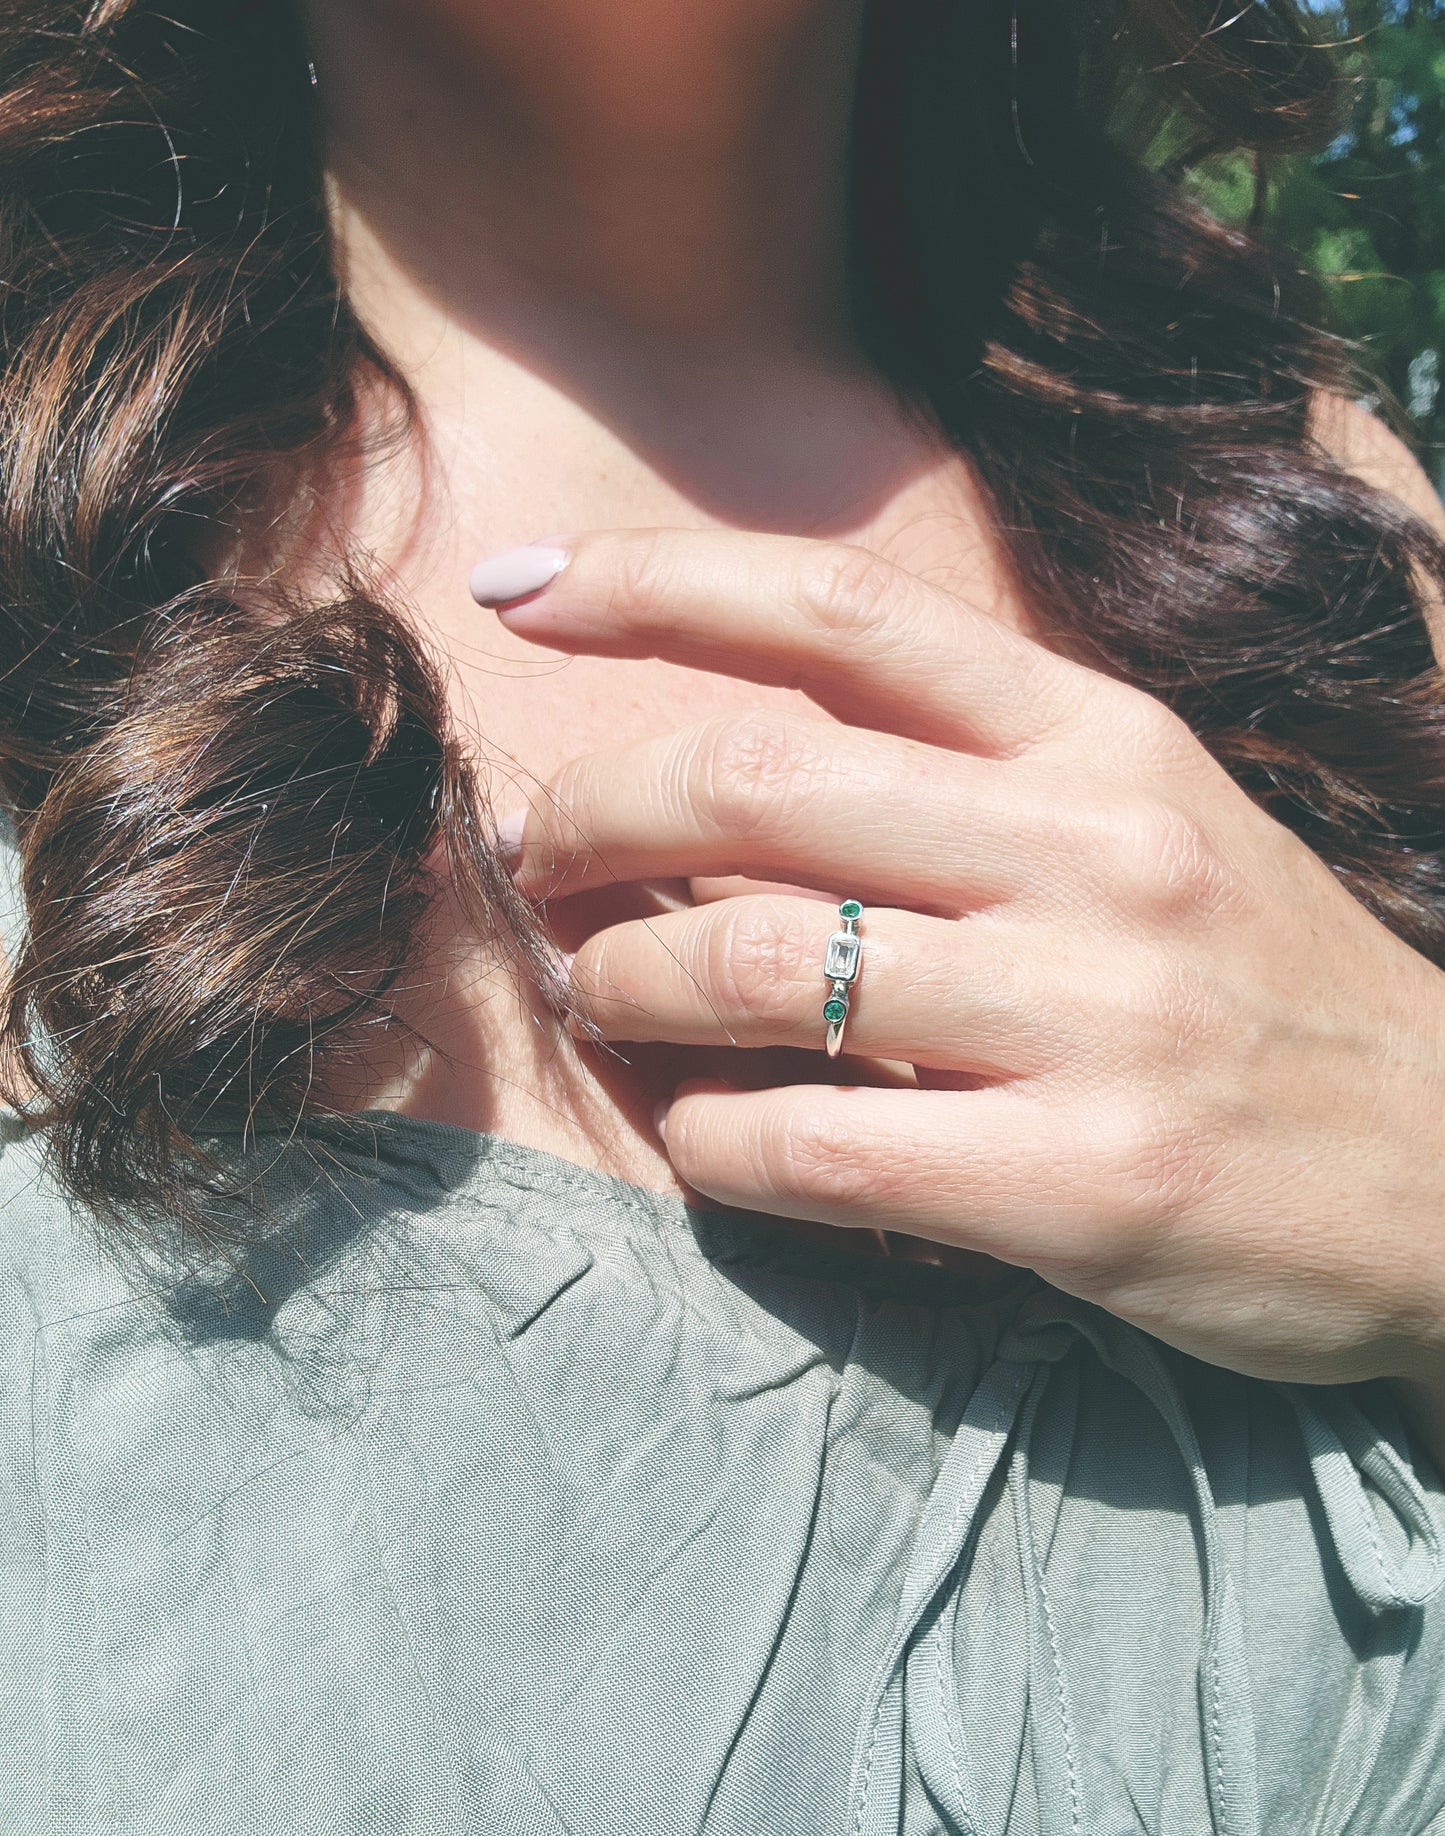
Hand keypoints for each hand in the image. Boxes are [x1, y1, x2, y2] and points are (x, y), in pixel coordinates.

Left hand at [478, 529, 1444, 1395]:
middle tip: (529, 856)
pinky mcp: (1080, 1184)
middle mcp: (1096, 848)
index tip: (519, 591)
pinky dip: (709, 1140)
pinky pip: (809, 1148)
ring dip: (624, 987)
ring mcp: (1094, 1016)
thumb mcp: (1154, 824)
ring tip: (597, 1000)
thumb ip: (970, 780)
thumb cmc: (1269, 990)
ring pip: (756, 966)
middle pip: (755, 781)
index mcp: (1104, 737)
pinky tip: (701, 1135)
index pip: (843, 611)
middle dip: (589, 814)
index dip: (655, 582)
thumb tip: (730, 777)